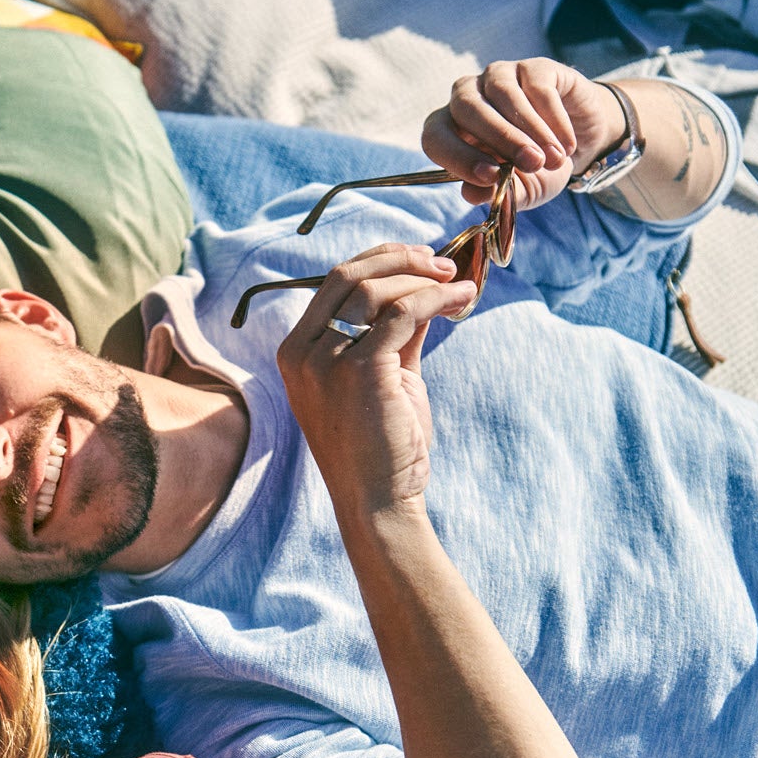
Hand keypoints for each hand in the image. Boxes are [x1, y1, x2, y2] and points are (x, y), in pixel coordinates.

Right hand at [275, 244, 472, 517]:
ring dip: (423, 278)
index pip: (333, 283)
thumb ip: (392, 332)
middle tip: (443, 263)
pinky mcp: (358, 370)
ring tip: (458, 284)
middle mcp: (301, 352)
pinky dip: (437, 299)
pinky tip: (462, 300)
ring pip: (375, 289)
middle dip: (401, 258)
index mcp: (295, 351)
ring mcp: (324, 361)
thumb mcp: (381, 377)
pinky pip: (402, 313)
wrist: (377, 499)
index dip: (380, 260)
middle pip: (348, 275)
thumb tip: (422, 287)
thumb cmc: (379, 445)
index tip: (421, 260)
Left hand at [422, 58, 626, 209]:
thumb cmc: (537, 167)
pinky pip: (538, 87)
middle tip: (532, 164)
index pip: (435, 137)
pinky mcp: (534, 67)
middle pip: (467, 108)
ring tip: (553, 160)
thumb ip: (495, 193)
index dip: (458, 157)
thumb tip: (473, 195)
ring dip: (532, 131)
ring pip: (504, 95)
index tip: (491, 177)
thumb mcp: (518, 188)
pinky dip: (554, 119)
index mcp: (450, 128)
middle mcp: (467, 96)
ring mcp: (499, 76)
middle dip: (501, 139)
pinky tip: (567, 144)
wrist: (580, 142)